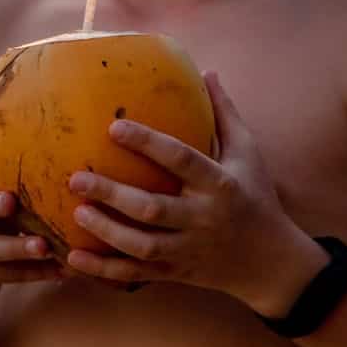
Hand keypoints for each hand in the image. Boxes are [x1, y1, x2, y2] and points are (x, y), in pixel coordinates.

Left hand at [64, 73, 325, 310]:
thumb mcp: (249, 154)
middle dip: (113, 194)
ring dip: (107, 231)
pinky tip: (75, 258)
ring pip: (143, 245)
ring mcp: (188, 249)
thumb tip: (208, 71)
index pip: (181, 160)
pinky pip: (136, 275)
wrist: (271, 263)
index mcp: (219, 184)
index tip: (114, 127)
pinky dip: (105, 270)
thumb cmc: (256, 197)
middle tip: (76, 177)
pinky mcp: (176, 273)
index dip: (148, 144)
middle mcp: (202, 218)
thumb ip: (225, 114)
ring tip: (76, 212)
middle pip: (153, 209)